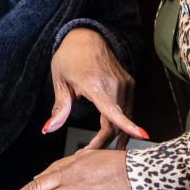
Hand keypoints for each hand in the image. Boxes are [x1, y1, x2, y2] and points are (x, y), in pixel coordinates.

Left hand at [44, 28, 143, 149]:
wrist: (86, 36)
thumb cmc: (69, 57)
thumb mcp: (59, 81)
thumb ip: (60, 108)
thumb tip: (48, 129)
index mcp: (94, 84)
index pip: (113, 109)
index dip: (127, 125)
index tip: (141, 136)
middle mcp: (113, 84)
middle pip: (115, 123)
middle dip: (104, 142)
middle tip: (87, 153)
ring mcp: (124, 83)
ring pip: (124, 118)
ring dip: (114, 134)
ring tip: (97, 145)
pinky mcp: (129, 83)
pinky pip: (127, 109)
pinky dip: (122, 122)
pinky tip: (113, 131)